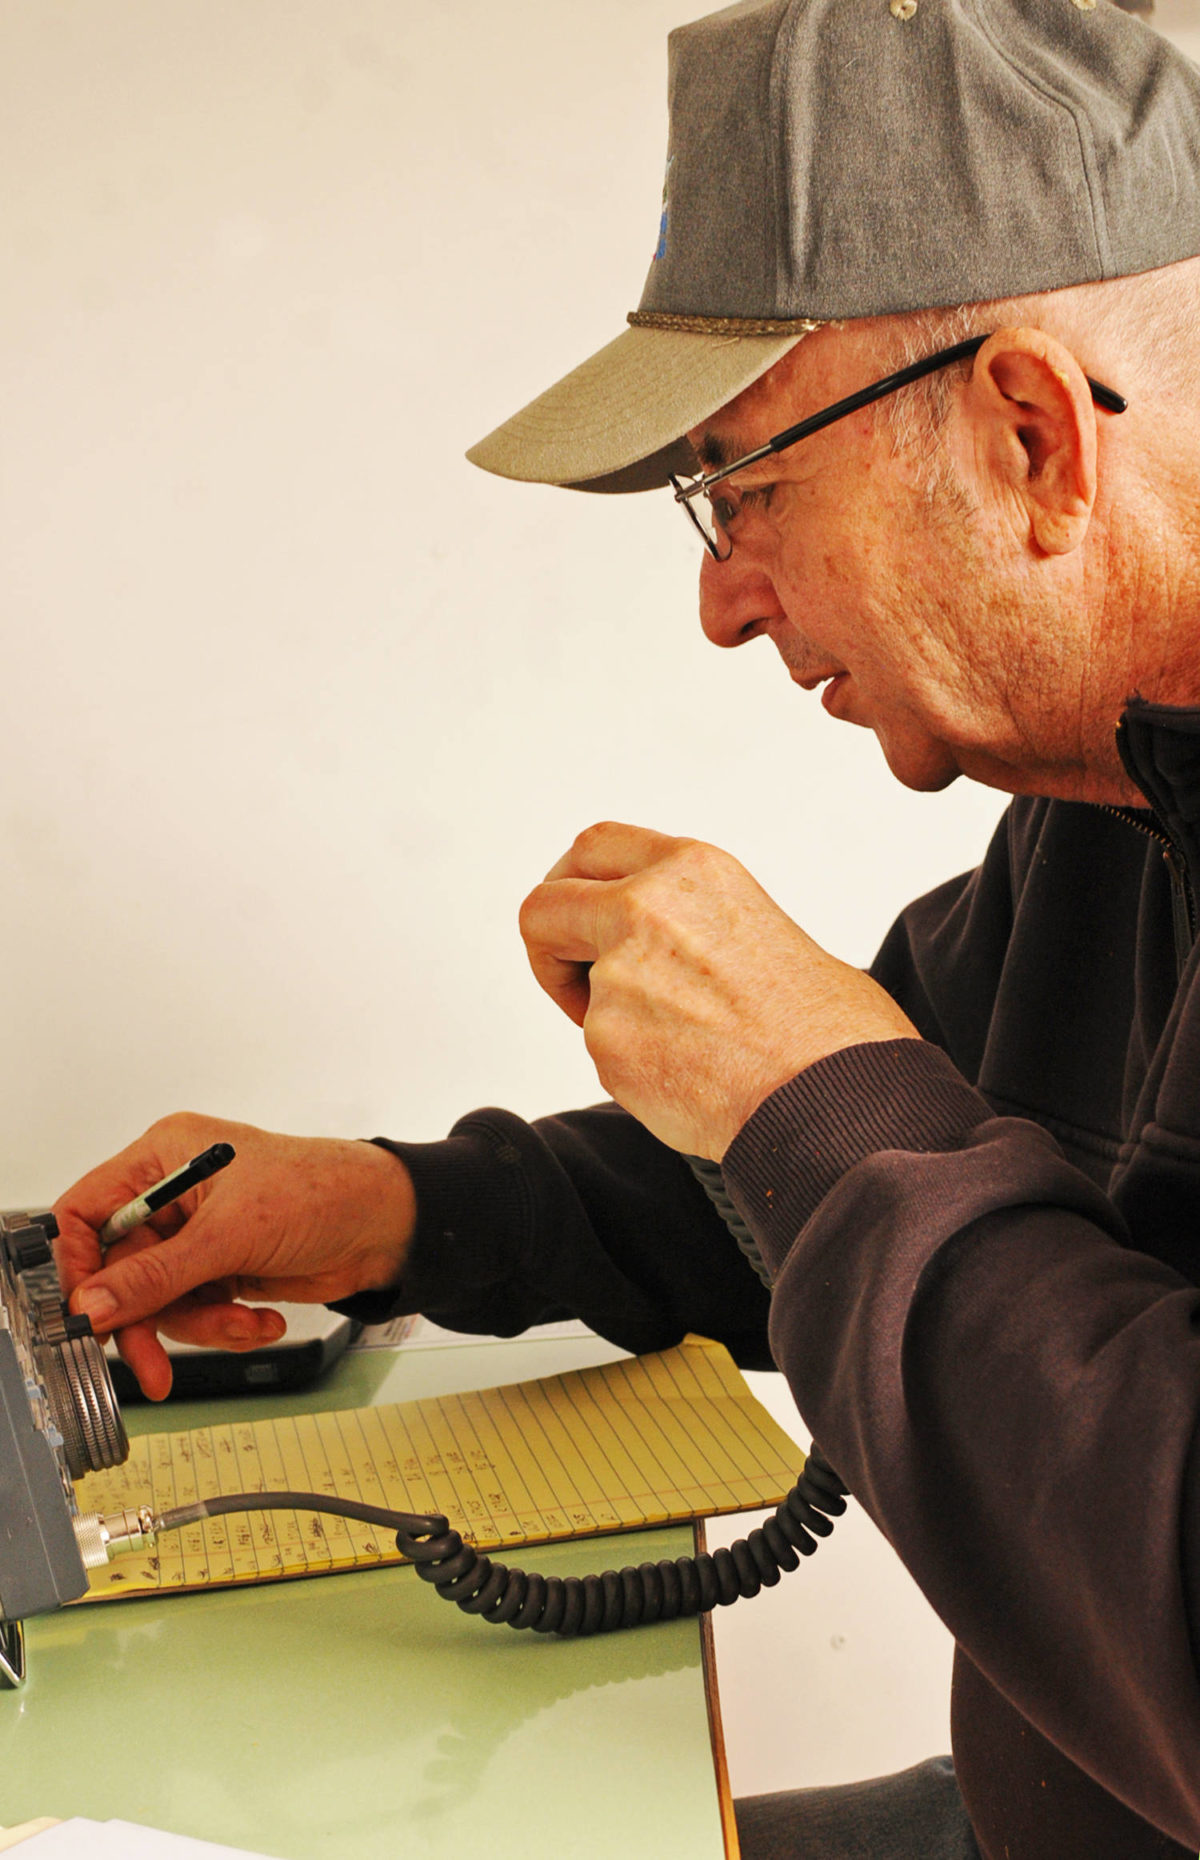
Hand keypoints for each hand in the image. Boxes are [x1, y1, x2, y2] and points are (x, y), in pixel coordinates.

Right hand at [54, 1112, 415, 1399]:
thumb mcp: (231, 1234)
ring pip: (158, 1300)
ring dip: (199, 1323)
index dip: (78, 1265)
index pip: (86, 1211)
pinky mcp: (221, 1269)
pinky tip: (258, 1320)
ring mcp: (197, 1236)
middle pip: (119, 1270)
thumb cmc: (323, 1191)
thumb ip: (157, 1274)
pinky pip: (195, 1312)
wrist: (387, 1226)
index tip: (87, 1311)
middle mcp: (174, 1195)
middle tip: (151, 1362)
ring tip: (239, 1323)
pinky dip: (224, 1325)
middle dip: (146, 1316)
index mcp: (164, 1157)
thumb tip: (95, 1303)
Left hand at [519, 821, 919, 1159]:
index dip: (573, 885)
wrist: (835, 1091)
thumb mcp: (757, 922)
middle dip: (550, 949)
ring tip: (692, 1046)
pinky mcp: (605, 1040)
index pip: (592, 848)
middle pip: (543, 908)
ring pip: (583, 997)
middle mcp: (644, 909)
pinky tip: (694, 1074)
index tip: (581, 919)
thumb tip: (662, 950)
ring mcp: (618, 976)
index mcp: (689, 870)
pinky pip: (603, 1052)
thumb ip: (690, 921)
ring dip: (615, 1022)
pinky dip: (635, 1067)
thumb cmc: (825, 1023)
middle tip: (581, 986)